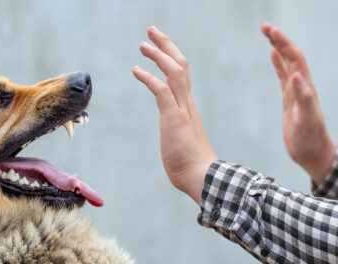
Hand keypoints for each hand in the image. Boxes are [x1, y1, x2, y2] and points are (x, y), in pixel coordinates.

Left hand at [132, 26, 217, 203]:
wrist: (202, 177)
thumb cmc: (191, 163)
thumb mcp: (182, 139)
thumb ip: (177, 129)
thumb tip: (174, 133)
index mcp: (188, 106)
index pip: (182, 74)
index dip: (171, 56)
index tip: (160, 46)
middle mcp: (187, 102)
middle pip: (180, 64)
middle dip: (166, 45)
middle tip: (152, 31)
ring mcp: (182, 109)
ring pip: (174, 71)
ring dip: (158, 55)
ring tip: (143, 44)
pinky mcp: (173, 117)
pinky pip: (161, 90)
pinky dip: (148, 77)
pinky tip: (136, 69)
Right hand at [262, 23, 334, 184]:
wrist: (313, 154)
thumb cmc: (310, 140)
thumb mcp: (306, 120)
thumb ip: (304, 98)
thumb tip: (296, 75)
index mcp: (305, 88)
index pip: (294, 58)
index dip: (283, 43)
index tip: (270, 31)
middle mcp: (302, 86)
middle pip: (291, 56)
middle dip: (279, 39)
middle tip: (264, 26)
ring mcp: (295, 91)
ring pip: (287, 63)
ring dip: (278, 47)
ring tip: (267, 35)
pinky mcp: (289, 99)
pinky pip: (283, 76)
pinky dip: (277, 64)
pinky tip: (272, 56)